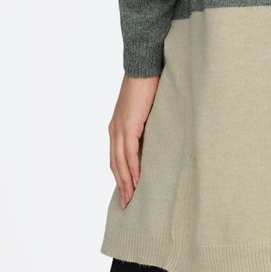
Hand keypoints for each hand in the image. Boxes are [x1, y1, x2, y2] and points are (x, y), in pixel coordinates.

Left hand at [110, 73, 158, 207]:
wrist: (144, 67)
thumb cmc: (148, 85)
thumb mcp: (145, 111)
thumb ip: (145, 126)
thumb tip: (156, 139)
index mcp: (117, 127)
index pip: (116, 158)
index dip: (120, 176)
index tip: (126, 192)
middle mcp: (114, 130)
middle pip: (115, 165)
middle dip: (121, 186)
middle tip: (127, 204)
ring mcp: (119, 129)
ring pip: (120, 163)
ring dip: (126, 183)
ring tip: (131, 199)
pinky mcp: (128, 126)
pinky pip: (129, 154)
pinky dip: (132, 169)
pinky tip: (137, 182)